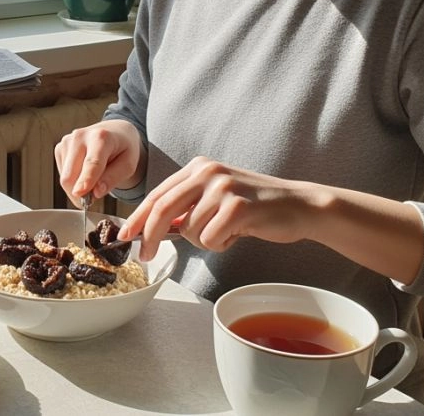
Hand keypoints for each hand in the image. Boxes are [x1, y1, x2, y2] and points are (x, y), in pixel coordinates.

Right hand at [55, 120, 144, 205]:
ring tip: (93, 180)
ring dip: (77, 188)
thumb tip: (96, 192)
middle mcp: (80, 136)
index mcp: (101, 137)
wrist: (115, 133)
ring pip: (65, 178)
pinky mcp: (60, 148)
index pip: (92, 162)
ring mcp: (67, 141)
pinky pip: (62, 175)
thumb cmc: (123, 149)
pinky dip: (73, 181)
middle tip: (94, 198)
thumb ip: (113, 178)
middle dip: (80, 193)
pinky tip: (84, 173)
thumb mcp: (128, 165)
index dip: (85, 180)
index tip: (80, 194)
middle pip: (71, 175)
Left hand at [119, 157, 320, 260]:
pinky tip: (239, 233)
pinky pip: (210, 238)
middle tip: (145, 255)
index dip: (138, 218)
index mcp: (198, 167)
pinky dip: (220, 244)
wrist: (298, 205)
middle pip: (162, 210)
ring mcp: (222, 187)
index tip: (125, 236)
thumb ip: (186, 208)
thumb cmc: (254, 206)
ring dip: (204, 241)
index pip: (157, 194)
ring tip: (227, 230)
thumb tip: (153, 228)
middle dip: (149, 237)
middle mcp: (207, 172)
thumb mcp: (215, 198)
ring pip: (189, 230)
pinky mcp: (237, 206)